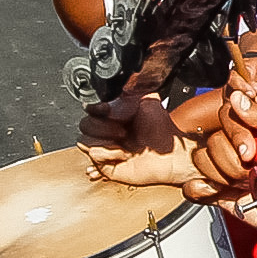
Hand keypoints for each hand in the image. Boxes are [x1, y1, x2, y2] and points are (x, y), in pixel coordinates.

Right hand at [79, 92, 204, 192]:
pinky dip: (109, 153)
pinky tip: (123, 154)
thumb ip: (127, 93)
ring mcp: (105, 147)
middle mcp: (107, 131)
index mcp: (114, 114)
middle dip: (102, 126)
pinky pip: (94, 156)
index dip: (96, 108)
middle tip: (123, 129)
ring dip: (105, 140)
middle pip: (84, 124)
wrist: (172, 153)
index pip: (90, 109)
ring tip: (123, 142)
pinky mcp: (105, 164)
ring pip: (84, 140)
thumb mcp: (147, 101)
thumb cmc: (163, 130)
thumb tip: (109, 97)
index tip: (106, 109)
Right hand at [190, 81, 256, 201]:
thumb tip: (239, 100)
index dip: (237, 134)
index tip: (250, 151)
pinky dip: (202, 189)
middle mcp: (239, 146)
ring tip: (246, 183)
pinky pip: (195, 186)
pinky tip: (224, 191)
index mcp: (256, 128)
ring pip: (203, 160)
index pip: (229, 116)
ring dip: (224, 175)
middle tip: (253, 170)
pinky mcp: (220, 192)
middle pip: (214, 140)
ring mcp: (228, 168)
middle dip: (233, 159)